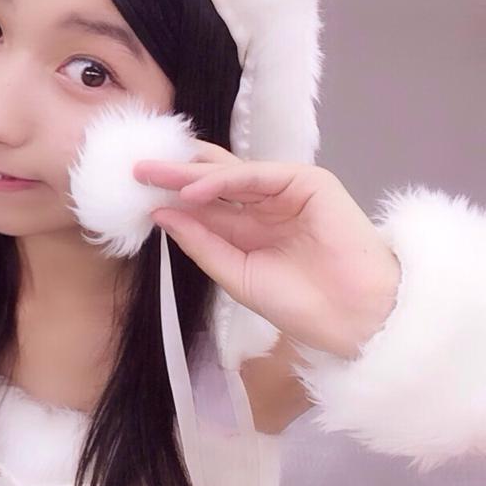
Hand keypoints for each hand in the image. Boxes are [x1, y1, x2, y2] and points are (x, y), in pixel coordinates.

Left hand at [134, 141, 401, 358]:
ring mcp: (284, 190)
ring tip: (151, 174)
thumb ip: (200, 242)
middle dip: (173, 175)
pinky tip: (190, 190)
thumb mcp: (234, 274)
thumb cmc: (299, 303)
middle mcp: (263, 205)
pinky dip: (221, 181)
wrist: (352, 315)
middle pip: (211, 182)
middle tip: (134, 169)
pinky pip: (255, 176)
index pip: (204, 203)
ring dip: (189, 173)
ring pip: (229, 174)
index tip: (133, 192)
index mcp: (249, 228)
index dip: (170, 195)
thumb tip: (159, 214)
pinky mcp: (305, 181)